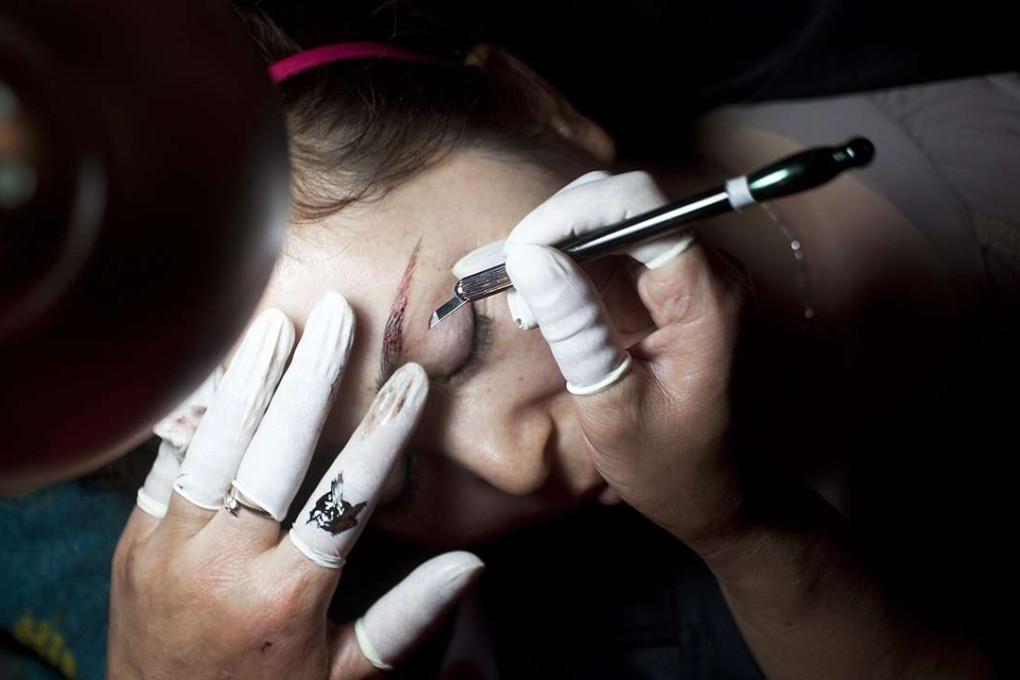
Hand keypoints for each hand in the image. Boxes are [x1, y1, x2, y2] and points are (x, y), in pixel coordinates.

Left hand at [110, 291, 482, 678]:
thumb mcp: (341, 676)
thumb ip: (404, 618)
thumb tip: (470, 566)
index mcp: (283, 599)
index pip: (344, 497)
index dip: (382, 434)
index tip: (410, 382)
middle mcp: (222, 566)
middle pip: (274, 455)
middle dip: (310, 380)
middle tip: (335, 319)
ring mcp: (168, 549)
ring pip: (212, 446)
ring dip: (246, 379)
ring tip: (274, 323)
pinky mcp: (132, 541)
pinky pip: (164, 463)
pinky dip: (194, 413)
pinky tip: (216, 366)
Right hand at [502, 170, 744, 547]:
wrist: (708, 491)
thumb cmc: (668, 463)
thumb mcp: (611, 404)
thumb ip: (575, 326)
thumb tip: (530, 258)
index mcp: (707, 298)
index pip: (641, 209)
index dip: (573, 214)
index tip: (518, 249)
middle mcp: (705, 272)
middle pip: (623, 205)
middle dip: (555, 229)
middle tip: (503, 273)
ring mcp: (686, 276)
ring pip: (610, 223)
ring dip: (554, 248)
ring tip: (515, 299)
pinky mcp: (664, 288)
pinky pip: (609, 253)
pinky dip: (564, 268)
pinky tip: (533, 303)